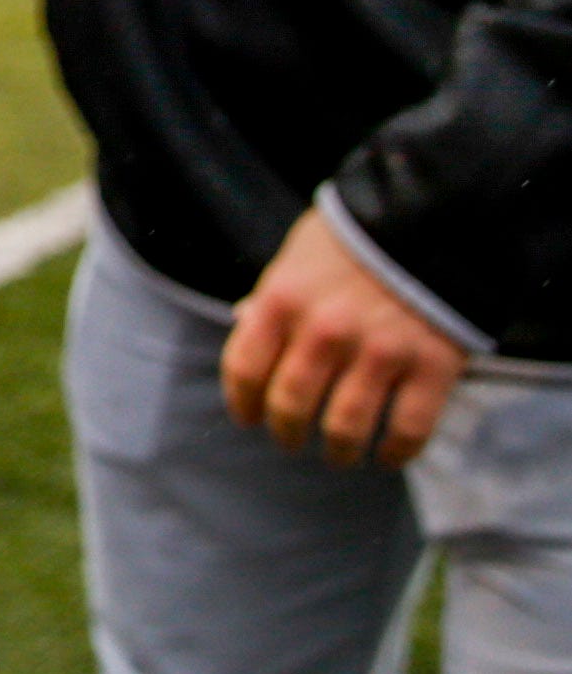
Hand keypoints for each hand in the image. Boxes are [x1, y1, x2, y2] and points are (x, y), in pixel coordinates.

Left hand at [223, 206, 468, 466]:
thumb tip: (244, 324)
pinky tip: (388, 456)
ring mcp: (379, 353)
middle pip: (291, 408)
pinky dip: (396, 453)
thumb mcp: (296, 255)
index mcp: (282, 300)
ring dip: (339, 451)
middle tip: (292, 440)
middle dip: (287, 433)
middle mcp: (324, 331)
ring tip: (339, 454)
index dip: (243, 404)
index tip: (249, 418)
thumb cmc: (353, 240)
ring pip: (346, 429)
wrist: (431, 218)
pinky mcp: (431, 368)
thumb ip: (273, 296)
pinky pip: (408, 431)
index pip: (245, 371)